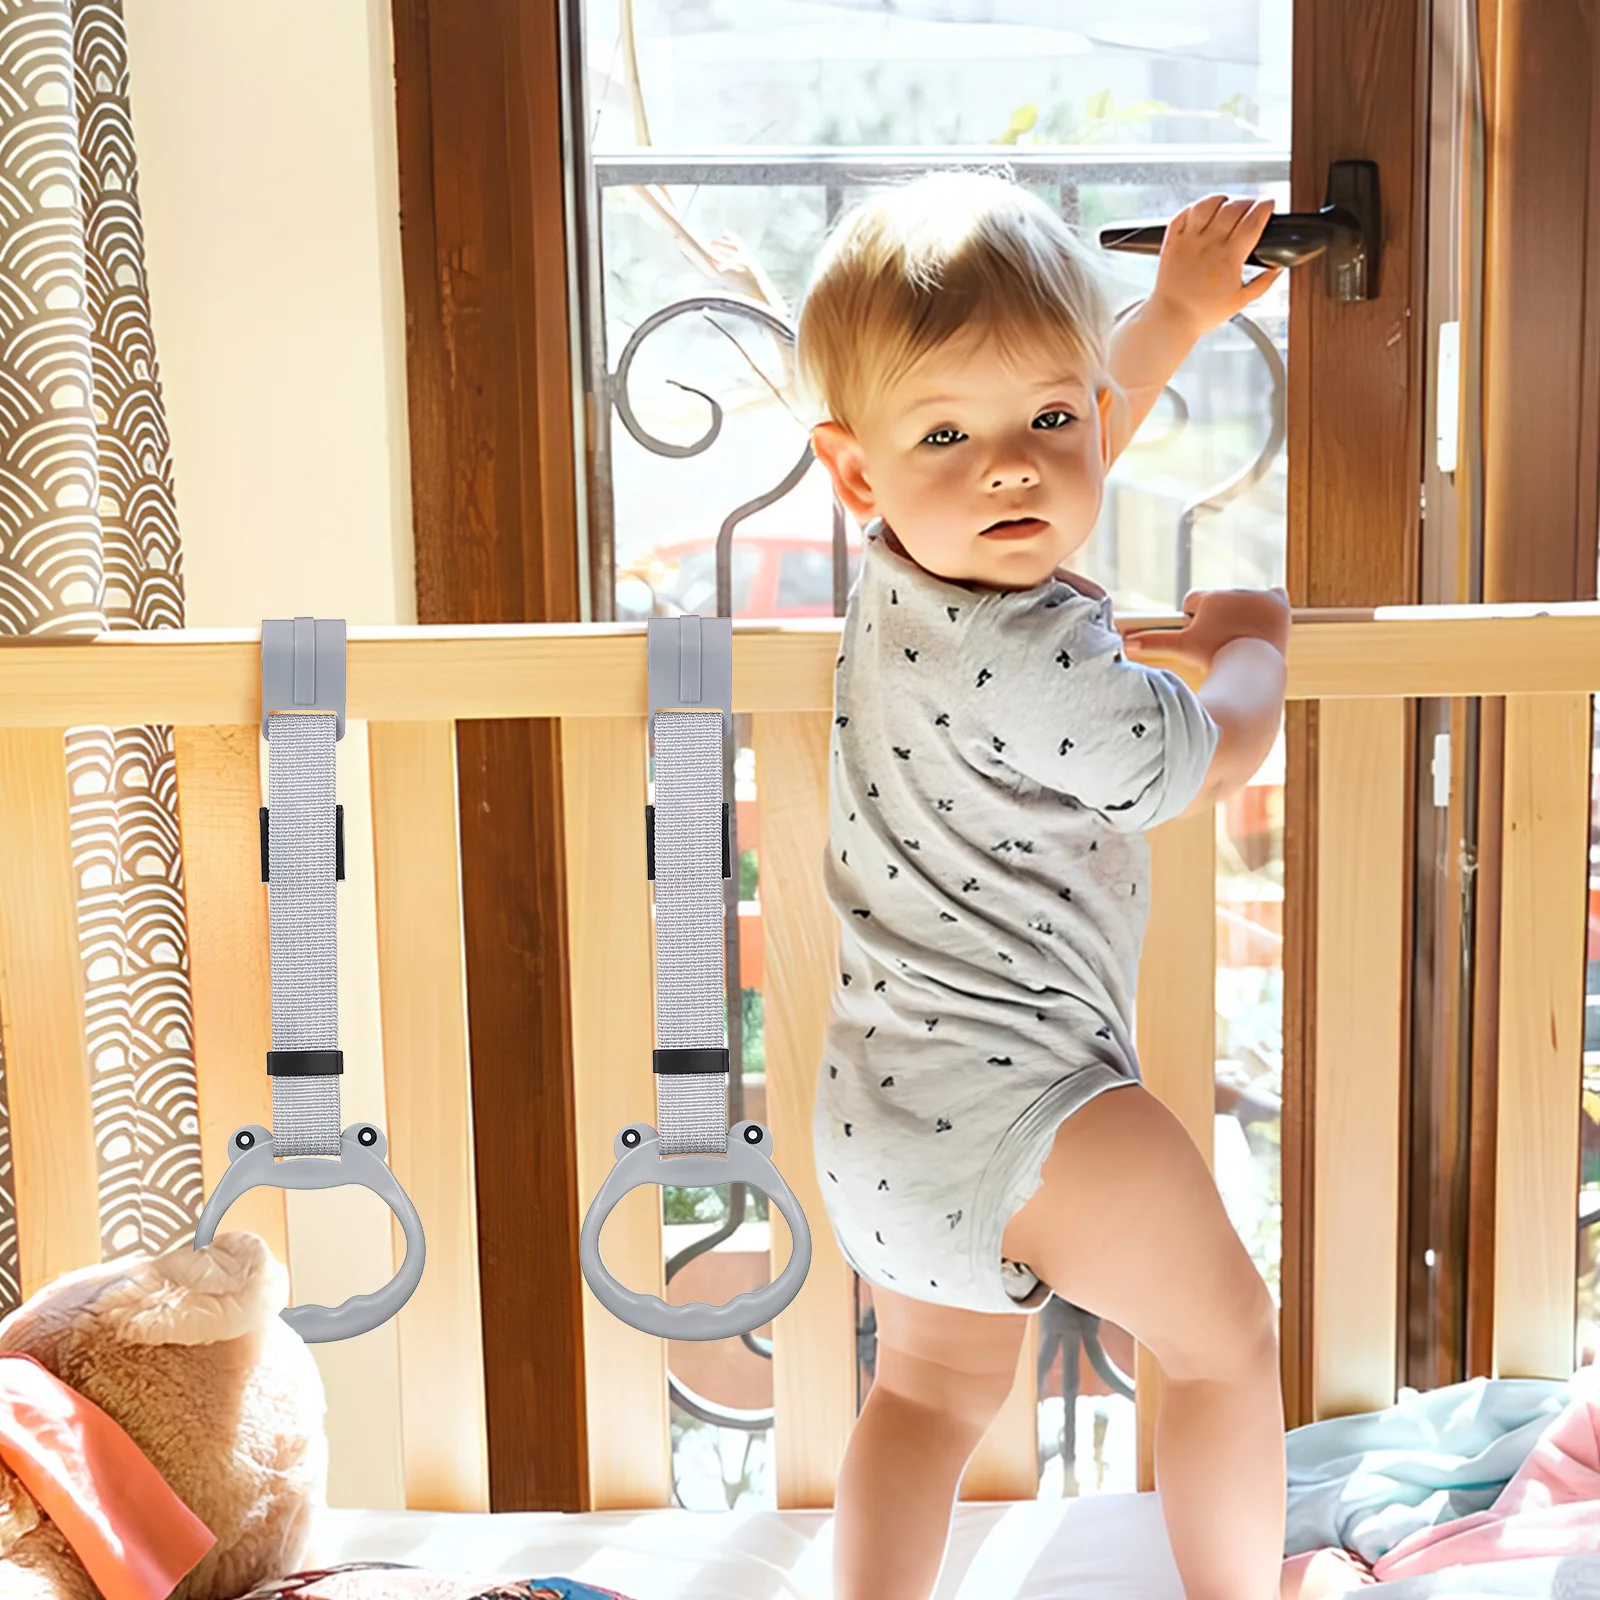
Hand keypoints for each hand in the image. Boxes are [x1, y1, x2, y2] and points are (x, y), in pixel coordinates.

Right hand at [1123, 587, 1289, 672]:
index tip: (1202, 638)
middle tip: (1222, 643)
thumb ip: (1152, 642)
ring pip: (1244, 600)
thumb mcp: (1182, 649)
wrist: (1252, 670)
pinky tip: (1266, 619)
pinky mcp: (1279, 604)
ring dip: (1242, 614)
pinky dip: (1270, 606)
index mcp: (1209, 597)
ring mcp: (1258, 596)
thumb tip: (1122, 642)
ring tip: (1241, 638)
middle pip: (1220, 601)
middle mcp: (1234, 591)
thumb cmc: (1213, 659)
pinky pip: (1275, 596)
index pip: (1194, 601)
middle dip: (1219, 618)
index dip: (1195, 621)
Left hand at [1149, 196, 1282, 336]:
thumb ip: (1263, 283)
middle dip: (1248, 202)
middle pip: (1234, 207)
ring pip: (1208, 204)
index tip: (1269, 204)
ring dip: (1222, 200)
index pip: (1253, 220)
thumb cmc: (1203, 313)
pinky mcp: (1171, 242)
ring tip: (1228, 205)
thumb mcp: (1240, 301)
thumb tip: (1278, 268)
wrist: (1171, 319)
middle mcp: (1209, 244)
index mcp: (1229, 257)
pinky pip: (1184, 213)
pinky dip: (1196, 207)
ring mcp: (1188, 241)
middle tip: (1252, 207)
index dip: (1265, 207)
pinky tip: (1204, 212)